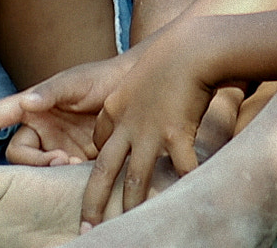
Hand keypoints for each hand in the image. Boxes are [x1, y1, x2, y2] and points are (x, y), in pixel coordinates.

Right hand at [0, 53, 138, 163]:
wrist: (136, 92)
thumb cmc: (102, 79)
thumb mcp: (76, 82)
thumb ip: (51, 92)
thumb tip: (27, 101)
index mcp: (31, 106)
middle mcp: (39, 129)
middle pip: (17, 155)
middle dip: (34, 162)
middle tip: (62, 160)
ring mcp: (55, 146)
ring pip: (38, 170)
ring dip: (52, 171)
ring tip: (78, 163)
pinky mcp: (73, 161)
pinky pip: (61, 176)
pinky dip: (69, 176)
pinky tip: (88, 168)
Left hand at [84, 29, 229, 223]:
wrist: (189, 48)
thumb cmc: (170, 58)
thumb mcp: (141, 76)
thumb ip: (133, 100)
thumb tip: (135, 118)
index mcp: (115, 108)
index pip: (100, 143)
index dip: (98, 164)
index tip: (97, 182)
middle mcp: (126, 125)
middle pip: (103, 170)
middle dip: (93, 203)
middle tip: (86, 229)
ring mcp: (148, 132)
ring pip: (134, 179)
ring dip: (130, 206)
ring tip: (127, 227)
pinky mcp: (173, 135)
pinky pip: (178, 170)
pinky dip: (183, 186)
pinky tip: (186, 201)